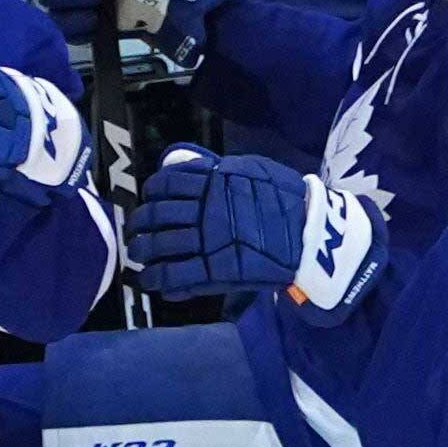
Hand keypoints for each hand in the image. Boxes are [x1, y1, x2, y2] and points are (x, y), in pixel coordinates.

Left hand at [125, 145, 377, 309]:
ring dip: (141, 251)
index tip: (150, 200)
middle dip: (139, 223)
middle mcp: (202, 210)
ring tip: (138, 255)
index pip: (165, 184)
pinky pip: (173, 275)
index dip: (151, 192)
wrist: (311, 233)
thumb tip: (189, 165)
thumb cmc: (287, 199)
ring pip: (156, 245)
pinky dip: (156, 279)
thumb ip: (219, 169)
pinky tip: (150, 281)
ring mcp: (205, 241)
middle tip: (136, 231)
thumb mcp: (252, 169)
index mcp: (210, 183)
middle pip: (154, 214)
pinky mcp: (212, 270)